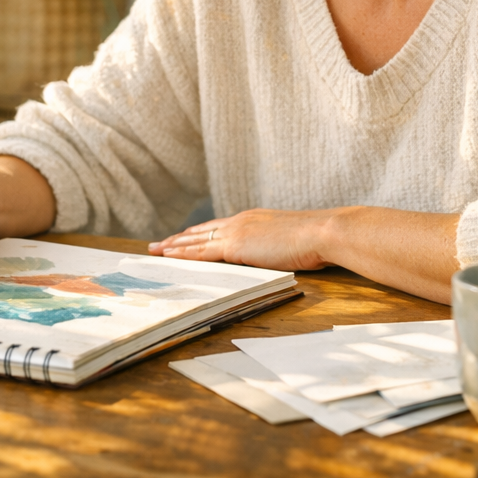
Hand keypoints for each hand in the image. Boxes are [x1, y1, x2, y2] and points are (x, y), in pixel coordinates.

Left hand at [148, 208, 334, 270]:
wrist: (323, 232)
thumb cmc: (316, 240)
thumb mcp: (292, 241)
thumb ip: (278, 246)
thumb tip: (276, 256)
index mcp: (253, 220)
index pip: (218, 227)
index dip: (198, 234)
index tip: (183, 238)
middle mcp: (240, 221)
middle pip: (201, 231)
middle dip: (178, 239)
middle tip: (157, 244)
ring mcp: (236, 232)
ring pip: (196, 240)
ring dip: (173, 246)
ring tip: (154, 250)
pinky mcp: (236, 245)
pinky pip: (201, 251)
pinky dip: (183, 254)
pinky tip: (169, 257)